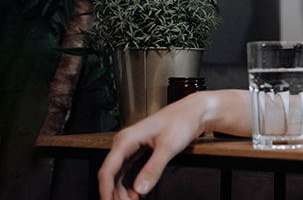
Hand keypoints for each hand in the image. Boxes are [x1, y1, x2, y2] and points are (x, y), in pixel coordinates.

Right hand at [98, 93, 212, 199]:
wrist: (194, 112)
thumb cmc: (182, 121)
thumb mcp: (169, 146)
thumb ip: (153, 168)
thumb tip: (140, 188)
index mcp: (126, 139)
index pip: (108, 170)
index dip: (106, 190)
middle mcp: (125, 142)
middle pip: (111, 173)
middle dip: (114, 193)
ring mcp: (131, 146)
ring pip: (119, 173)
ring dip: (122, 189)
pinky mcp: (139, 149)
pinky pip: (128, 169)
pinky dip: (129, 182)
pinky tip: (135, 192)